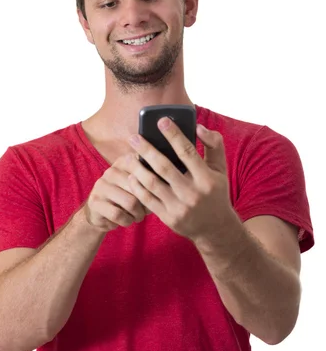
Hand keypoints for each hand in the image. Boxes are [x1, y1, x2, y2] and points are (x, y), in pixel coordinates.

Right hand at [84, 153, 151, 232]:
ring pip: (130, 202)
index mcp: (124, 162)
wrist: (100, 213)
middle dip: (146, 204)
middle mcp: (111, 171)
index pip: (146, 171)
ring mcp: (101, 185)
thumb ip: (152, 180)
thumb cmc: (127, 198)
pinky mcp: (94, 201)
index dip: (154, 187)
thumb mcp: (139, 187)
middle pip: (140, 189)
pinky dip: (126, 221)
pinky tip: (126, 220)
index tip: (156, 196)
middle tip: (146, 211)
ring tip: (137, 216)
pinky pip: (118, 214)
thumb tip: (170, 182)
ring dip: (137, 214)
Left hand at [126, 118, 233, 245]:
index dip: (173, 135)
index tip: (161, 121)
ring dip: (137, 168)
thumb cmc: (215, 193)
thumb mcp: (221, 169)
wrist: (215, 229)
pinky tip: (132, 175)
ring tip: (129, 156)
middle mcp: (193, 193)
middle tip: (133, 137)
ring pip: (152, 183)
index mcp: (207, 179)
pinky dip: (137, 186)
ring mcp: (179, 207)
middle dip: (146, 149)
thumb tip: (198, 126)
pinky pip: (147, 199)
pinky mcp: (168, 218)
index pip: (187, 152)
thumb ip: (214, 145)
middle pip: (164, 166)